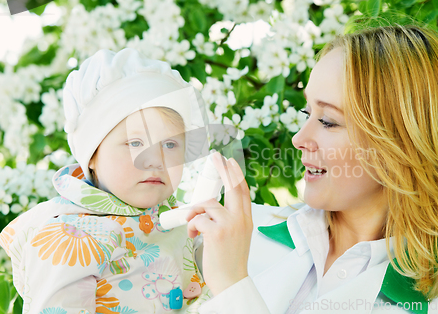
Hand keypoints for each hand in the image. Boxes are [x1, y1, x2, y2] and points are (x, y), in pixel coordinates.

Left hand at [185, 151, 252, 295]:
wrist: (231, 281)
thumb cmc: (230, 261)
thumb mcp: (237, 237)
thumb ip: (230, 220)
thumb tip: (210, 210)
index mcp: (246, 220)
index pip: (243, 192)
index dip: (236, 175)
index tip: (230, 163)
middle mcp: (240, 219)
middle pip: (233, 187)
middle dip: (223, 169)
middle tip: (216, 156)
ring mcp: (230, 225)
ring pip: (208, 205)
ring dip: (194, 213)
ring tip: (191, 226)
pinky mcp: (216, 232)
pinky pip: (198, 219)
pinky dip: (191, 226)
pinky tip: (192, 236)